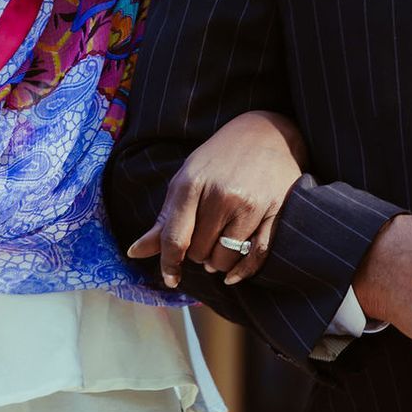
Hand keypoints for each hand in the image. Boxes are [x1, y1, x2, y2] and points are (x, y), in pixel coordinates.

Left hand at [129, 111, 307, 289]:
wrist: (268, 133)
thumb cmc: (219, 159)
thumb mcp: (187, 179)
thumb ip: (165, 219)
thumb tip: (134, 253)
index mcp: (192, 182)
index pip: (174, 237)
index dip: (169, 263)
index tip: (171, 277)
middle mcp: (222, 194)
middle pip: (199, 251)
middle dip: (197, 253)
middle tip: (204, 240)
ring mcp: (251, 204)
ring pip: (225, 257)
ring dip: (218, 261)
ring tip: (219, 247)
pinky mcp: (277, 211)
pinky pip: (256, 256)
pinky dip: (242, 271)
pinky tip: (233, 274)